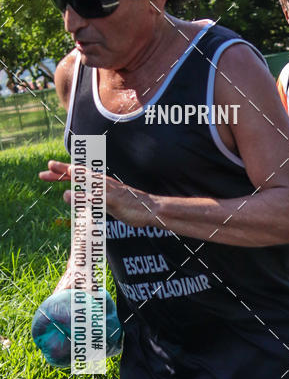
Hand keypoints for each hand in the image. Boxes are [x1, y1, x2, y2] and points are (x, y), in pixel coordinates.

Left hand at [39, 160, 159, 227]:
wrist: (152, 209)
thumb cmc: (132, 206)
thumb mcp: (111, 201)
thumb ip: (96, 200)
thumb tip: (84, 201)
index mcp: (103, 183)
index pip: (80, 175)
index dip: (63, 172)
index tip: (48, 170)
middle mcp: (104, 183)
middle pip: (81, 174)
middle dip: (63, 170)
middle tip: (46, 168)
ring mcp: (108, 191)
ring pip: (87, 182)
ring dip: (71, 178)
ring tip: (54, 175)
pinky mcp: (113, 201)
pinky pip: (95, 198)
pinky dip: (82, 196)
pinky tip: (69, 196)